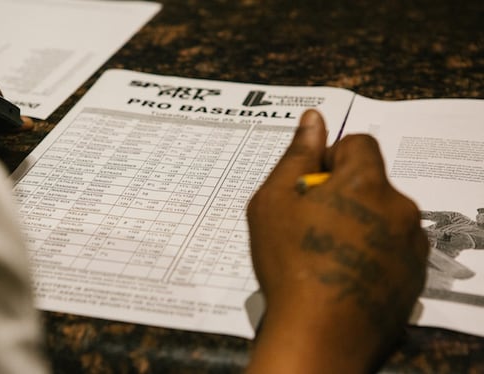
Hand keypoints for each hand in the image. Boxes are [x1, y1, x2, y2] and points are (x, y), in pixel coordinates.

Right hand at [246, 110, 428, 372]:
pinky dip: (373, 254)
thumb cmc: (290, 262)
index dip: (332, 160)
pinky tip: (345, 276)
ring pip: (383, 219)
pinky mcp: (414, 278)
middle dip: (344, 196)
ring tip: (327, 256)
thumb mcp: (274, 202)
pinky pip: (393, 251)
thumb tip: (313, 118)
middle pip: (371, 185)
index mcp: (366, 183)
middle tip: (310, 227)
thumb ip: (297, 156)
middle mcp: (399, 208)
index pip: (359, 145)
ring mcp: (411, 246)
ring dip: (360, 225)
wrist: (319, 335)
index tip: (310, 188)